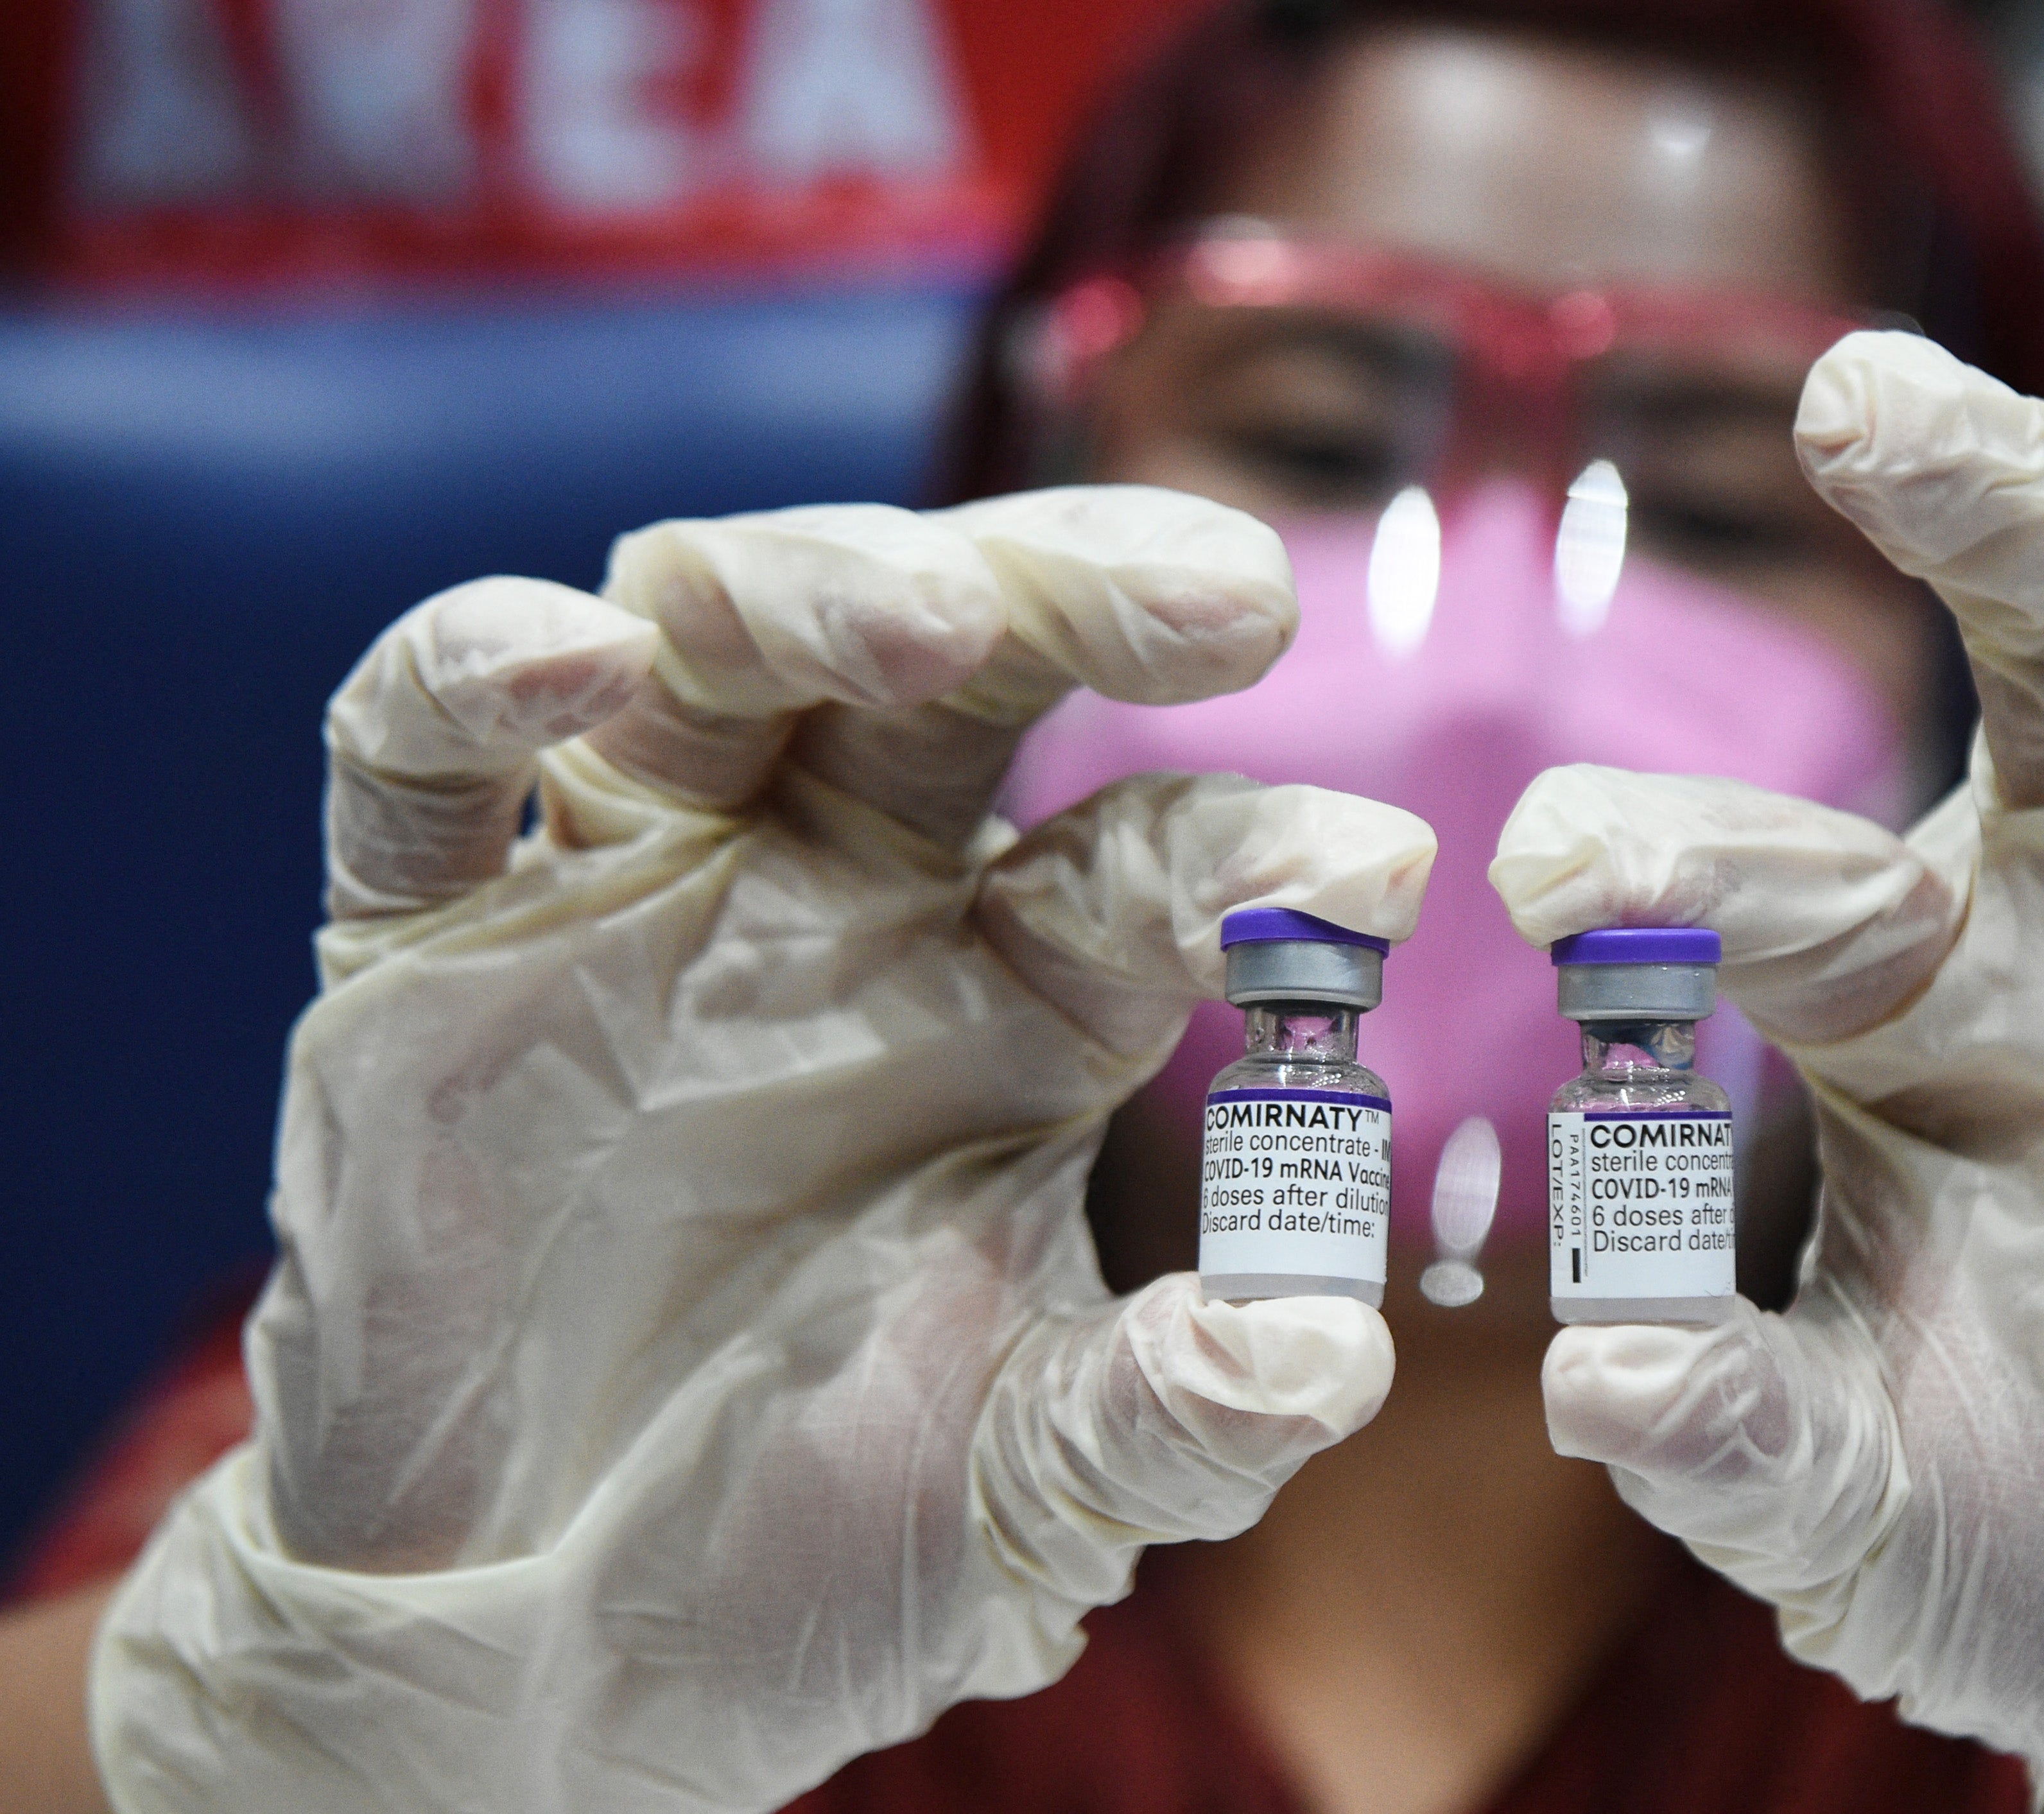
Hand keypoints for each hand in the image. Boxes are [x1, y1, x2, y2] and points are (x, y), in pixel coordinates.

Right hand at [93, 491, 1433, 1812]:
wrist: (535, 1649)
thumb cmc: (809, 1544)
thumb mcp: (1027, 1495)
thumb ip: (1173, 1418)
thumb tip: (1334, 1353)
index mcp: (1017, 998)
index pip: (1149, 860)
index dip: (1263, 852)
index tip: (1376, 875)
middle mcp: (840, 904)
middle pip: (954, 664)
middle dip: (1072, 590)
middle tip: (1220, 591)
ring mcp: (632, 901)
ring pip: (712, 648)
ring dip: (813, 589)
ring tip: (928, 619)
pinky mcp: (426, 951)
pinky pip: (420, 759)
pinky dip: (476, 674)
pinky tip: (574, 659)